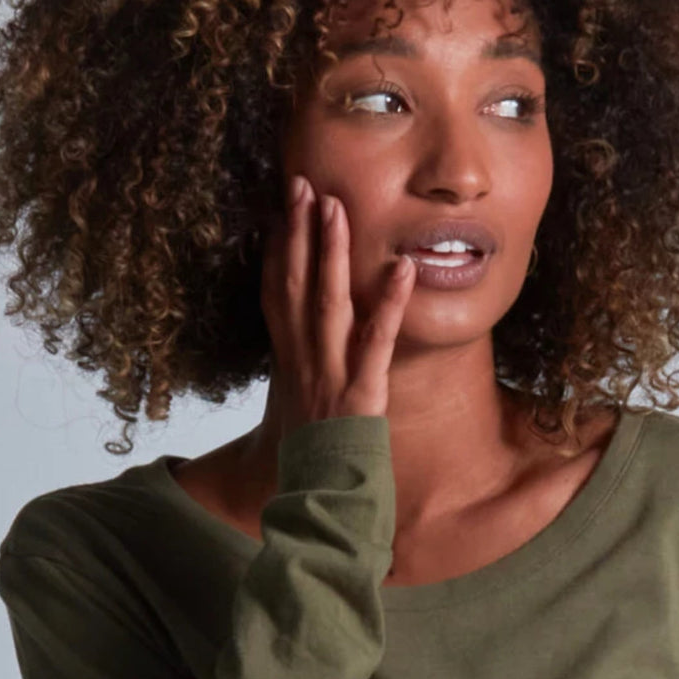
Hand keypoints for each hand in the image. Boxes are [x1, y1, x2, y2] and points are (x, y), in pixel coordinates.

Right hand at [260, 174, 416, 437]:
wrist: (319, 495)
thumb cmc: (314, 452)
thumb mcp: (300, 402)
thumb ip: (304, 367)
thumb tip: (306, 341)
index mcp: (289, 361)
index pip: (275, 294)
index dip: (276, 249)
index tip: (279, 208)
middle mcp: (302, 360)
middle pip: (294, 286)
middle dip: (296, 232)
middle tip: (302, 182)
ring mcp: (330, 374)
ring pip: (327, 303)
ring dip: (331, 252)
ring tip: (337, 206)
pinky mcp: (361, 393)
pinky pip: (375, 342)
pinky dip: (388, 305)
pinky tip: (403, 269)